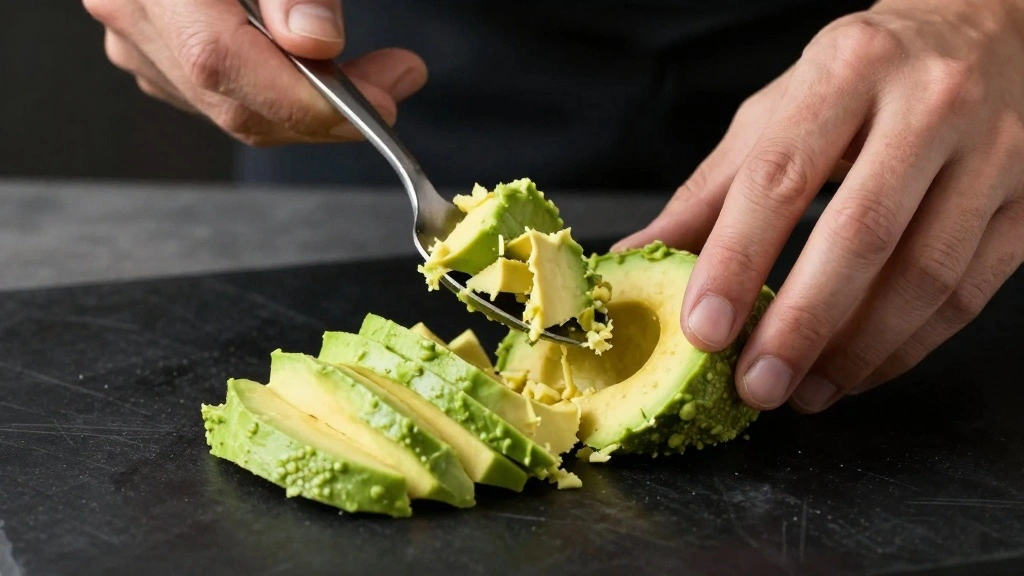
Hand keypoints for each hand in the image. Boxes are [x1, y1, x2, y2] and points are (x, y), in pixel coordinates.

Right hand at [83, 0, 426, 144]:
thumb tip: (314, 42)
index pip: (218, 60)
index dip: (301, 98)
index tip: (377, 104)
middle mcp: (132, 11)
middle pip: (231, 100)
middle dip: (327, 110)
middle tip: (399, 81)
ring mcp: (138, 39)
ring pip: (232, 109)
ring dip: (314, 107)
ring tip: (381, 74)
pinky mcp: (156, 53)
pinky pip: (225, 98)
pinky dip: (284, 97)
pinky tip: (327, 72)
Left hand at [614, 0, 1023, 412]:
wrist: (988, 30)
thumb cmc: (866, 76)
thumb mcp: (780, 110)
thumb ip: (713, 188)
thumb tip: (639, 255)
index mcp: (848, 71)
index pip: (780, 178)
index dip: (737, 261)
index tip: (704, 328)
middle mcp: (929, 105)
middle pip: (860, 235)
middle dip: (800, 325)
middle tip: (755, 385)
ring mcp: (993, 154)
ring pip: (925, 276)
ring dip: (856, 351)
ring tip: (802, 391)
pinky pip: (967, 294)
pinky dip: (907, 347)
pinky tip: (858, 370)